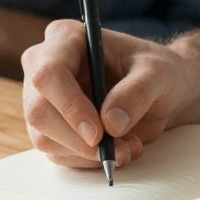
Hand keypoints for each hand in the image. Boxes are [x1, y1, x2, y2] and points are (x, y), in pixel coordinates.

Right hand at [20, 18, 193, 169]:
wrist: (159, 91)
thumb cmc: (155, 70)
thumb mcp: (158, 73)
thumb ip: (136, 93)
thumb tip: (111, 123)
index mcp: (66, 39)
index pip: (49, 74)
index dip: (69, 105)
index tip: (98, 132)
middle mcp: (45, 67)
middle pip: (39, 111)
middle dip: (77, 139)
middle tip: (115, 150)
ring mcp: (44, 99)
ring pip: (45, 138)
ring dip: (87, 154)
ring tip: (128, 146)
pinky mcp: (51, 127)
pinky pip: (58, 154)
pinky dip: (89, 160)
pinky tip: (117, 149)